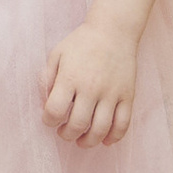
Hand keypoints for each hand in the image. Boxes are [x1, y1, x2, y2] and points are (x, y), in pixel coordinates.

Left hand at [42, 20, 136, 146]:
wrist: (113, 31)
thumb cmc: (81, 43)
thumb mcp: (57, 54)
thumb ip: (46, 78)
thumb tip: (44, 103)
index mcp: (70, 77)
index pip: (55, 111)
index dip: (49, 121)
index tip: (49, 120)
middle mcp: (91, 88)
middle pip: (78, 124)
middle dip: (66, 134)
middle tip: (64, 132)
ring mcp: (111, 93)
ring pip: (100, 129)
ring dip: (88, 141)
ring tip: (81, 140)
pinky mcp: (127, 95)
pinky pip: (122, 124)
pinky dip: (114, 137)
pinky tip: (105, 140)